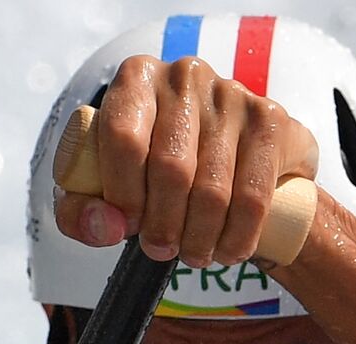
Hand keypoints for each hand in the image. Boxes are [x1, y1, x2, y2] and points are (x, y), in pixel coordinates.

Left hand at [54, 54, 318, 266]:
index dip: (123, 194)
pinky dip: (238, 237)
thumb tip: (106, 226)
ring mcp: (234, 96)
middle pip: (171, 168)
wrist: (242, 157)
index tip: (128, 228)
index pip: (123, 137)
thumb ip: (83, 209)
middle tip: (161, 250)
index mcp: (136, 78)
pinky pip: (253, 197)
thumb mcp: (111, 183)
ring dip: (200, 238)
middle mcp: (186, 76)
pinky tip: (228, 251)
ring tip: (195, 256)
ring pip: (214, 189)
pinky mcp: (271, 123)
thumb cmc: (163, 169)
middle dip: (164, 224)